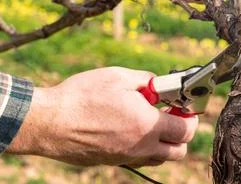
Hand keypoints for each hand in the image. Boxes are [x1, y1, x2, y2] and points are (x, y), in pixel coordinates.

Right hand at [7, 67, 197, 166]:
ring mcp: (125, 158)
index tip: (183, 106)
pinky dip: (144, 147)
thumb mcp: (118, 77)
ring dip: (163, 142)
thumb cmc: (82, 96)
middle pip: (178, 151)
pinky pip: (138, 159)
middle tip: (171, 114)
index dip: (191, 117)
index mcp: (147, 125)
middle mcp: (140, 147)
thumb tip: (157, 85)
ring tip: (149, 121)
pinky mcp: (111, 162)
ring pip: (159, 158)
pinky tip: (129, 128)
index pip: (186, 130)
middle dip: (181, 133)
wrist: (49, 122)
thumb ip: (145, 81)